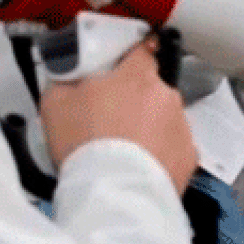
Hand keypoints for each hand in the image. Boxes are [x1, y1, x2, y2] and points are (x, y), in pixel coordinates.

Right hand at [41, 40, 197, 192]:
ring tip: (123, 148)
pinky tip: (139, 164)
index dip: (130, 57)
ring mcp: (180, 125)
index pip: (141, 50)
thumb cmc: (88, 148)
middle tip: (109, 119)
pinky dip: (160, 153)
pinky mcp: (188, 155)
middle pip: (151, 88)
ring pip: (164, 118)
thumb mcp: (56, 104)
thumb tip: (67, 78)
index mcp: (136, 76)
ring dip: (148, 127)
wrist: (114, 192)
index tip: (125, 62)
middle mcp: (165, 96)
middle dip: (134, 99)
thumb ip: (65, 81)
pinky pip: (174, 147)